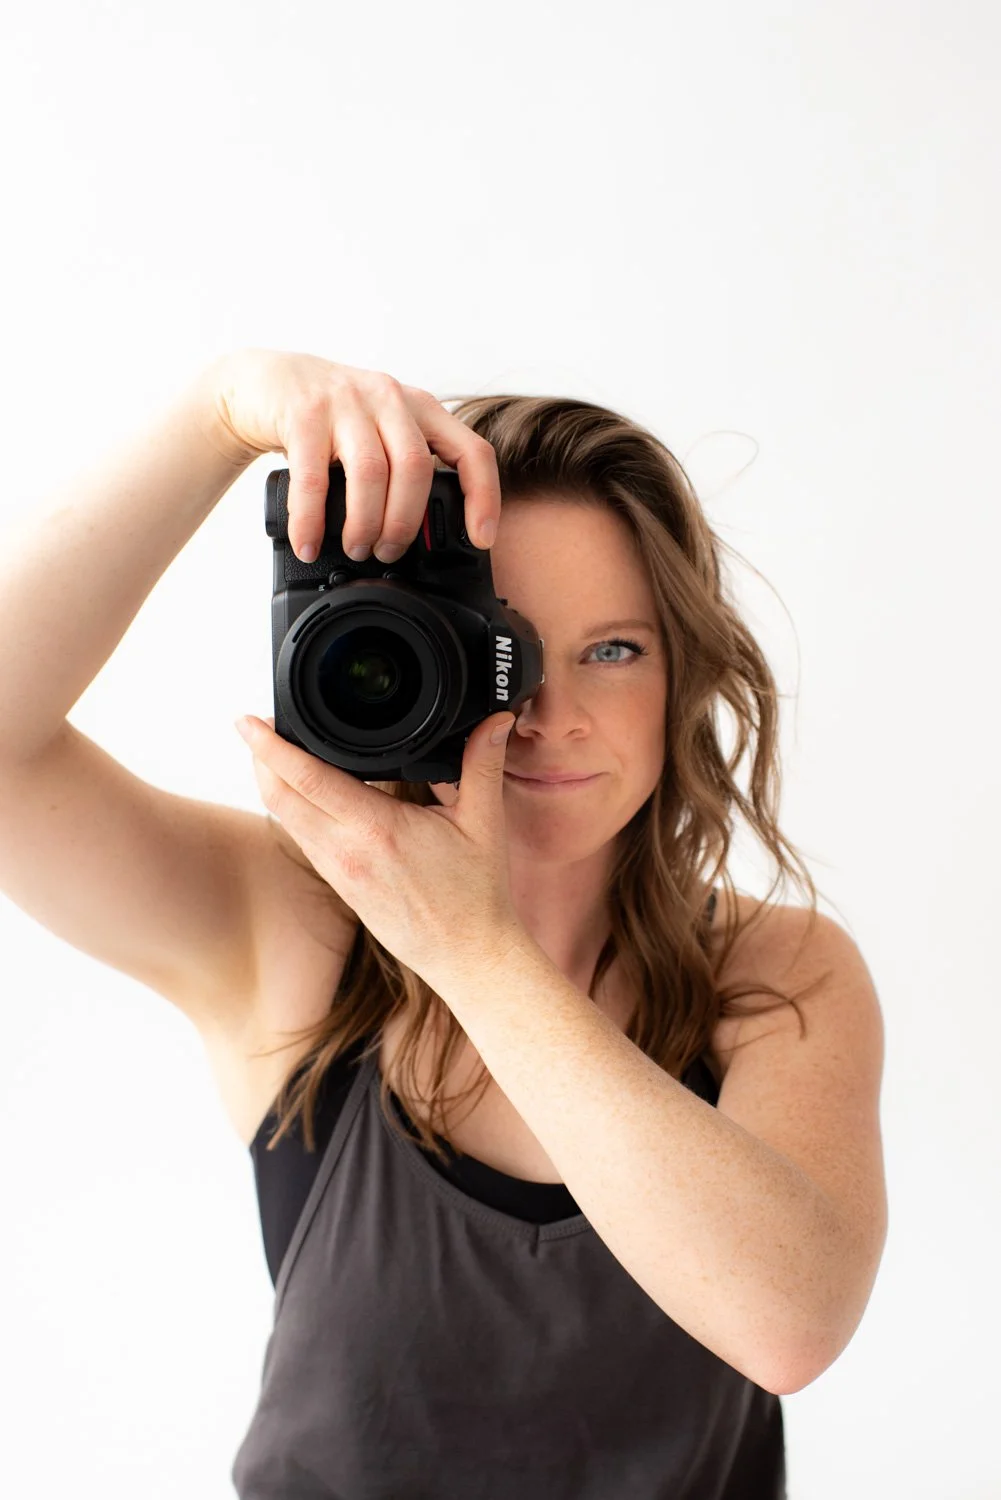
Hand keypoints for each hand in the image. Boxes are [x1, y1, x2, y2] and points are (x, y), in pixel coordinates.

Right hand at [196, 347, 500, 563]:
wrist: (263, 383)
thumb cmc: (330, 417)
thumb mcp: (379, 431)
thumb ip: (403, 468)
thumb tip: (421, 538)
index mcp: (420, 407)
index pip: (471, 450)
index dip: (483, 497)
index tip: (481, 539)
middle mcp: (389, 398)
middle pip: (415, 468)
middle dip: (405, 522)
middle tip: (389, 552)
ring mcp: (345, 402)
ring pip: (370, 473)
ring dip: (364, 523)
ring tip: (356, 549)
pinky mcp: (303, 414)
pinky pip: (314, 479)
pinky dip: (312, 520)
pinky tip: (310, 543)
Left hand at [235, 709, 524, 992]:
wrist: (467, 957)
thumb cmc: (476, 895)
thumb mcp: (484, 822)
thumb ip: (484, 763)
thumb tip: (496, 720)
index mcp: (376, 829)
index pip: (307, 778)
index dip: (271, 746)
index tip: (248, 722)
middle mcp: (346, 852)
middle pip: (278, 797)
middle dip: (260, 758)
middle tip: (258, 726)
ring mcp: (338, 872)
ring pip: (285, 820)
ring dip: (271, 784)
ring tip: (275, 753)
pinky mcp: (340, 887)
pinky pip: (303, 840)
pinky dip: (292, 810)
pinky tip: (302, 796)